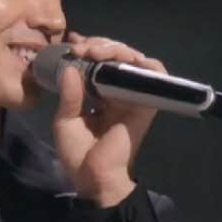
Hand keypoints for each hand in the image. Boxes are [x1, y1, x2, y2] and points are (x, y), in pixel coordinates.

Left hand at [49, 32, 163, 206]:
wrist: (94, 177)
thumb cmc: (78, 154)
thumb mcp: (65, 120)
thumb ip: (70, 95)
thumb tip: (69, 68)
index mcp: (99, 96)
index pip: (99, 64)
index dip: (89, 49)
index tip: (73, 45)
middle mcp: (118, 93)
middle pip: (116, 58)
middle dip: (99, 45)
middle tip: (80, 48)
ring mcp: (134, 97)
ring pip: (135, 61)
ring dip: (117, 49)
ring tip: (97, 52)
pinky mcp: (147, 103)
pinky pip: (156, 77)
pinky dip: (146, 63)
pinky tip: (124, 58)